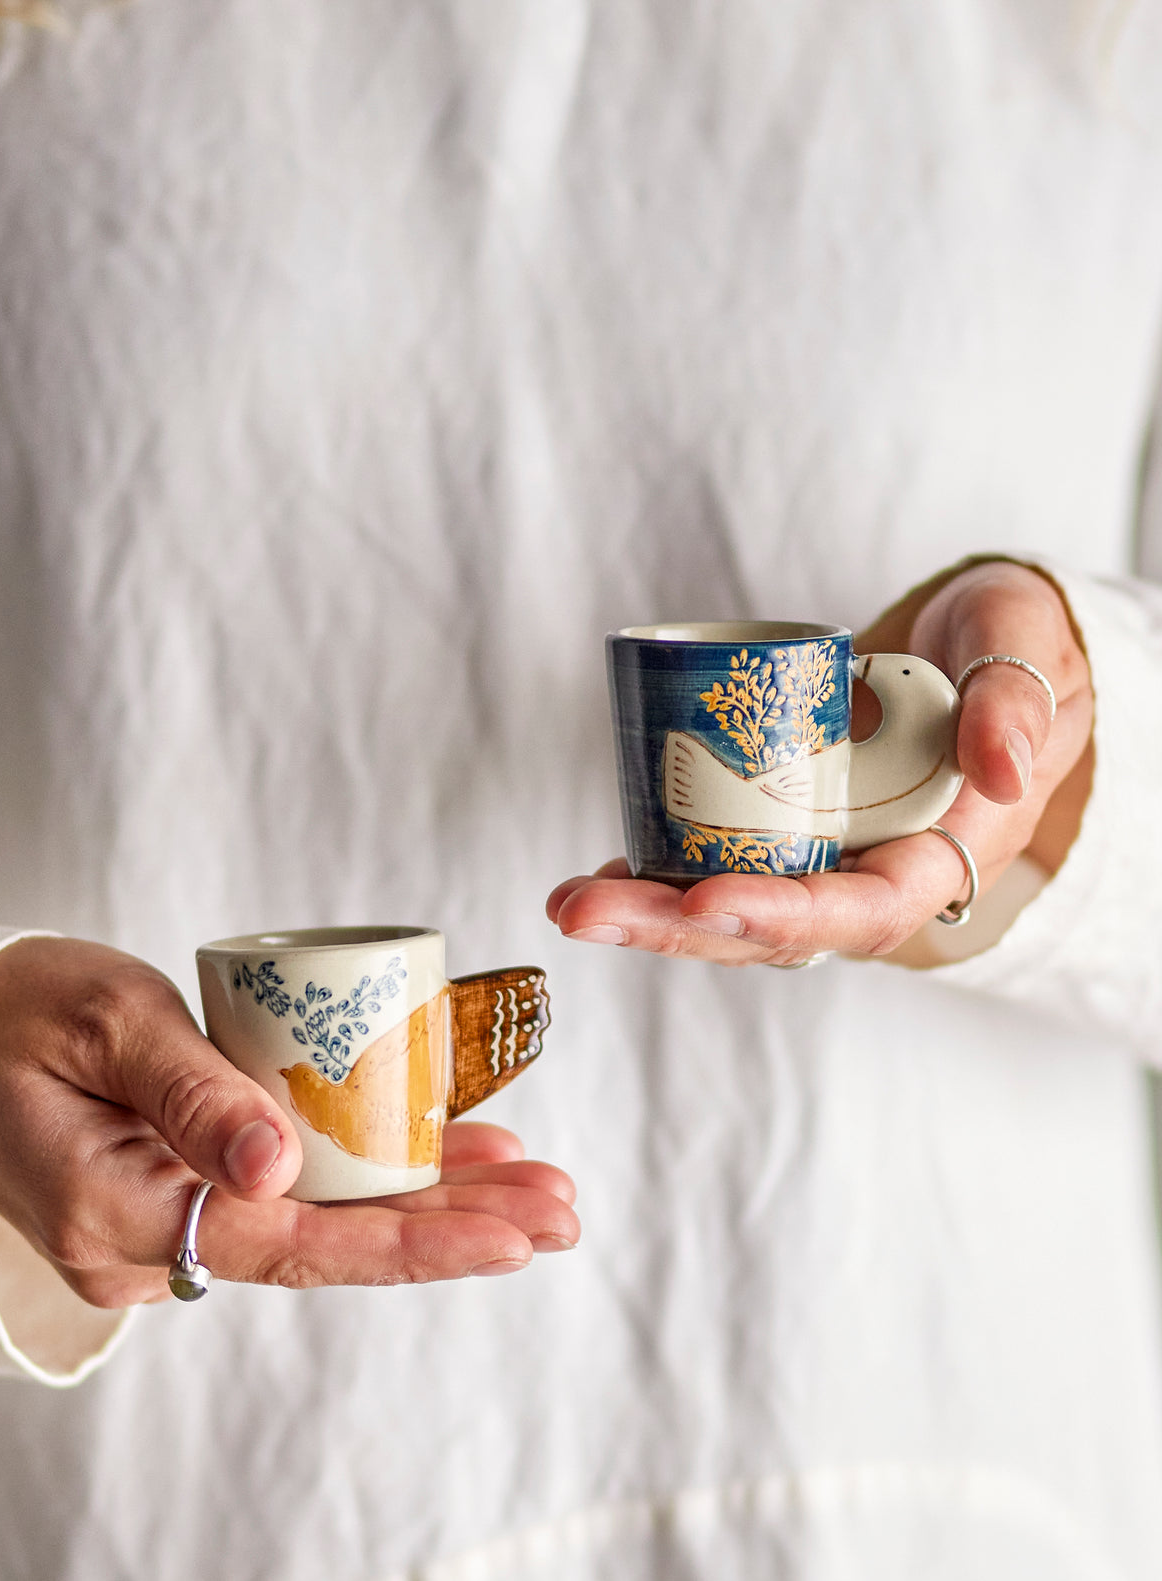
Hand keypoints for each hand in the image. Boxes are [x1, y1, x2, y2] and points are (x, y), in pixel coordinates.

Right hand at [0, 938, 577, 1306]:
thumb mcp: (106, 1023)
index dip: (411, 1241)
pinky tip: (453, 1160)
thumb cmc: (20, 1012)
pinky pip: (292, 1200)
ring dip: (429, 1208)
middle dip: (452, 1232)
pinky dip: (372, 1180)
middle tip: (561, 1212)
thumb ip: (191, 1092)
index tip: (513, 1232)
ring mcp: (168, 1229)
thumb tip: (283, 1166)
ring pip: (320, 1227)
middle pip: (327, 1247)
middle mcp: (149, 1245)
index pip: (293, 1244)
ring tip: (534, 1188)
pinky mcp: (185, 1198)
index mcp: (117, 1213)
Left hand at [547, 559, 1092, 965]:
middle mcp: (872, 870)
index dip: (786, 914)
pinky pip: (716, 862)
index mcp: (939, 851)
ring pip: (732, 904)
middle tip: (586, 911)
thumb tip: (998, 773)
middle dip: (676, 926)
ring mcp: (822, 854)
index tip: (708, 898)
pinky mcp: (782, 826)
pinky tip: (593, 873)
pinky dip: (655, 871)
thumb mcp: (1020, 648)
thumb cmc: (1003, 642)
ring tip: (570, 901)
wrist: (970, 644)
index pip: (863, 909)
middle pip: (774, 928)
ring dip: (648, 911)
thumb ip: (1012, 703)